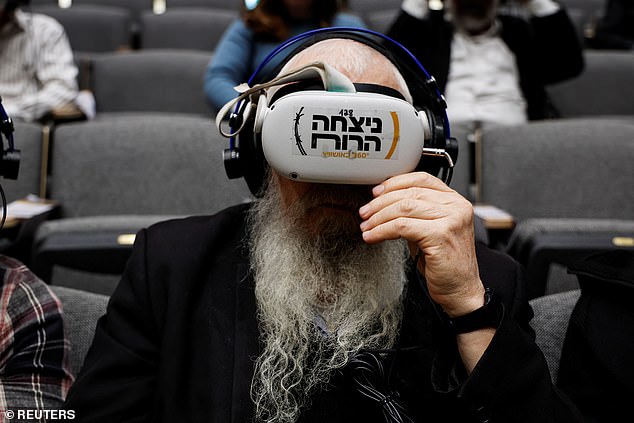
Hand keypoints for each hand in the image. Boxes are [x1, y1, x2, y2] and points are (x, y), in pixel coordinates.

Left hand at [359, 172, 483, 316]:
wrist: (461, 290)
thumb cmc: (446, 264)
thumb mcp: (430, 230)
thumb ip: (415, 214)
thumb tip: (384, 204)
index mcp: (455, 201)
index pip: (422, 179)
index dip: (395, 183)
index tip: (376, 192)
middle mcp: (456, 207)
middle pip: (410, 193)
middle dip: (380, 203)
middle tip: (365, 213)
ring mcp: (451, 220)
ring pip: (404, 208)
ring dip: (379, 217)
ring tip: (367, 227)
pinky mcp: (440, 235)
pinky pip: (402, 227)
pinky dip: (382, 231)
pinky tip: (373, 236)